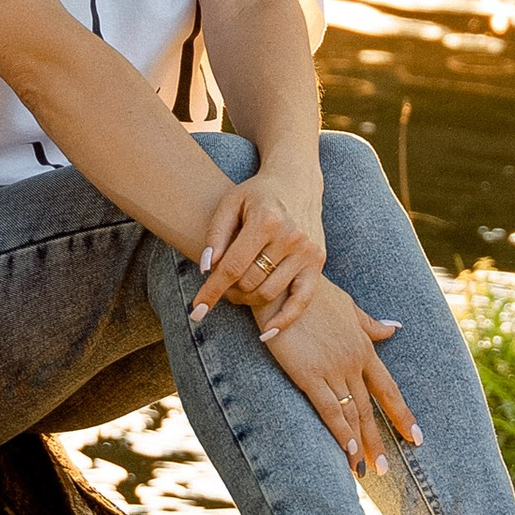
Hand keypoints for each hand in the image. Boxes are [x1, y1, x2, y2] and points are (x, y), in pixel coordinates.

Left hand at [192, 154, 324, 332]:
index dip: (211, 291)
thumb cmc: (257, 193)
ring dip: (248, 300)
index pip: (232, 266)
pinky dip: (284, 320)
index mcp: (266, 220)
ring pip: (269, 293)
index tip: (196, 311)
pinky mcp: (318, 261)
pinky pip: (302, 301)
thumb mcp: (230, 203)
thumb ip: (216, 234)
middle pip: (250, 282)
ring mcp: (307, 251)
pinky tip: (267, 333)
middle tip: (221, 287)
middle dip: (229, 291)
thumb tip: (207, 269)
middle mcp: (290, 237)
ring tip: (237, 291)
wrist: (297, 180)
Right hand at [252, 275, 417, 474]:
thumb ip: (369, 324)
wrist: (284, 281)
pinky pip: (329, 409)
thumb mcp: (347, 305)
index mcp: (363, 347)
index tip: (415, 436)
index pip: (388, 388)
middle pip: (371, 408)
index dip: (401, 414)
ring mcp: (333, 369)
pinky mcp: (309, 374)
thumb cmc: (313, 291)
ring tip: (368, 471)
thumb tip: (394, 328)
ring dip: (361, 444)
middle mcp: (353, 361)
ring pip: (352, 413)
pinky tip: (348, 450)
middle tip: (388, 470)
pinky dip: (340, 431)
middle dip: (381, 439)